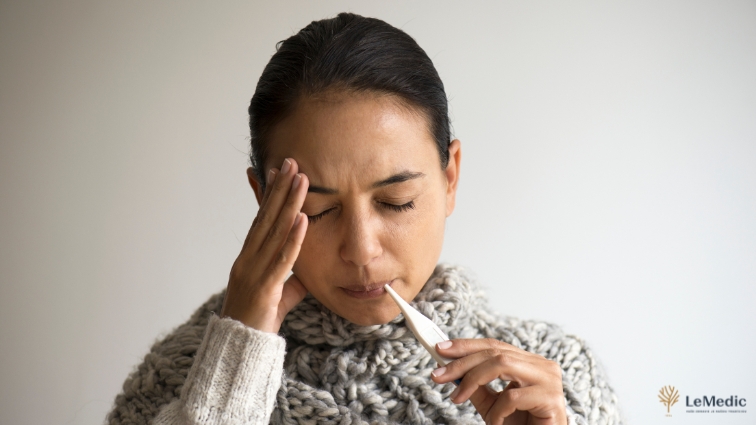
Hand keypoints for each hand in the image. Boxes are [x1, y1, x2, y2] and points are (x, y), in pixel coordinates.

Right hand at [220, 158, 309, 332]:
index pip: (261, 220)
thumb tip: (304, 278)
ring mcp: (253, 271)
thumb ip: (290, 284)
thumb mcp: (277, 298)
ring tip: (302, 180)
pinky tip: (303, 219)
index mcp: (249, 258)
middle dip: (280, 189)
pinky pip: (282, 258)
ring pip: (274, 231)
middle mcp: (248, 259)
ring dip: (289, 204)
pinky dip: (293, 238)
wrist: (240, 349)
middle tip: (292, 162)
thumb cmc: (256, 322)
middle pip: (267, 218)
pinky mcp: (264, 287)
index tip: (280, 172)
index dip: (271, 196)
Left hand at [430, 338, 566, 424]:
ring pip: (502, 365)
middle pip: (495, 352)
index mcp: (529, 362)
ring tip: (457, 398)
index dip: (465, 345)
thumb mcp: (492, 404)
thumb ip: (476, 385)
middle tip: (438, 375)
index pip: (494, 345)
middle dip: (461, 363)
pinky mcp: (551, 398)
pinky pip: (513, 396)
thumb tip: (450, 369)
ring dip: (473, 381)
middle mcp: (541, 365)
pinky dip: (497, 410)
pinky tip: (495, 421)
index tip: (440, 349)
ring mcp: (549, 379)